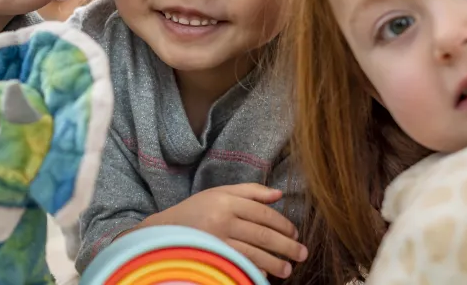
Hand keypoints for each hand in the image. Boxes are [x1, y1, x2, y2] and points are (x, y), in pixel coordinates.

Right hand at [140, 184, 306, 278]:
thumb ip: (250, 191)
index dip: (283, 224)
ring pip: (254, 253)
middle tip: (302, 254)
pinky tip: (265, 274)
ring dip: (275, 263)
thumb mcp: (219, 193)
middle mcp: (222, 219)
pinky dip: (254, 270)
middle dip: (286, 246)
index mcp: (226, 200)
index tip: (295, 233)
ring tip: (289, 269)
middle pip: (262, 234)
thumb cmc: (196, 210)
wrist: (163, 230)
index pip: (263, 213)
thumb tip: (279, 194)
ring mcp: (216, 240)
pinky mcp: (212, 256)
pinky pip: (239, 265)